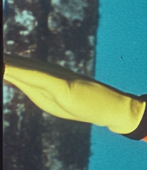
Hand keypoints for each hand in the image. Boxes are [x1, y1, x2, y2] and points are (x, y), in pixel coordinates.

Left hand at [3, 53, 145, 133]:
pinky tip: (4, 65)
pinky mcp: (61, 84)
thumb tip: (11, 74)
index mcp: (36, 76)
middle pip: (7, 62)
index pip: (6, 65)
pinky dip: (13, 69)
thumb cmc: (83, 105)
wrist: (113, 108)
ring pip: (15, 65)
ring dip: (3, 62)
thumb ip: (29, 85)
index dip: (0, 61)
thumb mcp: (48, 99)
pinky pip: (32, 75)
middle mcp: (41, 71)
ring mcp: (51, 76)